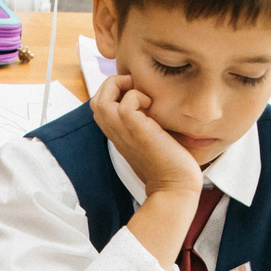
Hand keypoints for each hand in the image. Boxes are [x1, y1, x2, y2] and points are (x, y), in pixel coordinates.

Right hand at [91, 73, 202, 198]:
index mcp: (118, 134)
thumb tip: (154, 105)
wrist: (175, 186)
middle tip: (136, 89)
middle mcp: (115, 132)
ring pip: (101, 98)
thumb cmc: (169, 165)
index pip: (100, 107)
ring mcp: (122, 131)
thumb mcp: (151, 138)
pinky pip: (126, 102)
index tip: (136, 93)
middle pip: (95, 100)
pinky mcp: (134, 129)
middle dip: (114, 85)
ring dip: (121, 87)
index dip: (114, 93)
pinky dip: (137, 96)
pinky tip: (152, 108)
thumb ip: (146, 123)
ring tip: (142, 96)